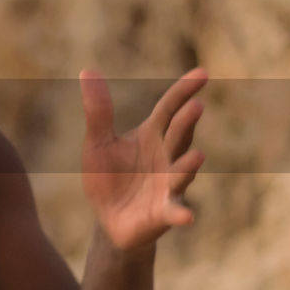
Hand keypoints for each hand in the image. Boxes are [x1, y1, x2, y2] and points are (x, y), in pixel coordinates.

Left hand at [79, 67, 206, 250]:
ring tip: (197, 156)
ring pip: (181, 172)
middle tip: (195, 106)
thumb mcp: (98, 142)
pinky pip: (175, 212)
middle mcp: (167, 157)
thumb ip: (98, 111)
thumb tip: (87, 70)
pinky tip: (186, 217)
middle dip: (186, 123)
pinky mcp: (163, 212)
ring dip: (188, 166)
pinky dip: (180, 214)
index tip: (203, 72)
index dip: (185, 91)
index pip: (170, 108)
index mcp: (152, 135)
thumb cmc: (108, 177)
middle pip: (178, 136)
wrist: (108, 219)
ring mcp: (169, 185)